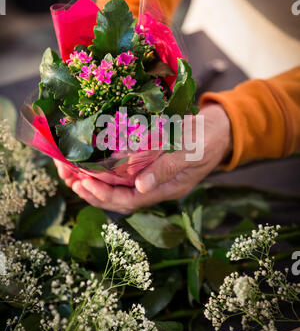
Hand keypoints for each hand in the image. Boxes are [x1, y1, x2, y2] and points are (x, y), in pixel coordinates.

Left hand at [58, 103, 231, 213]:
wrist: (218, 130)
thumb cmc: (206, 139)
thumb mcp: (190, 152)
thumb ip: (166, 169)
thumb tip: (140, 188)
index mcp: (165, 189)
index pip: (129, 201)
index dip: (105, 195)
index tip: (84, 183)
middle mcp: (153, 186)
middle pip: (117, 197)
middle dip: (91, 190)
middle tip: (67, 178)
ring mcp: (150, 175)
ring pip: (116, 186)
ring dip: (93, 180)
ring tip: (70, 171)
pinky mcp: (147, 162)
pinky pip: (121, 172)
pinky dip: (103, 168)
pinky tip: (88, 160)